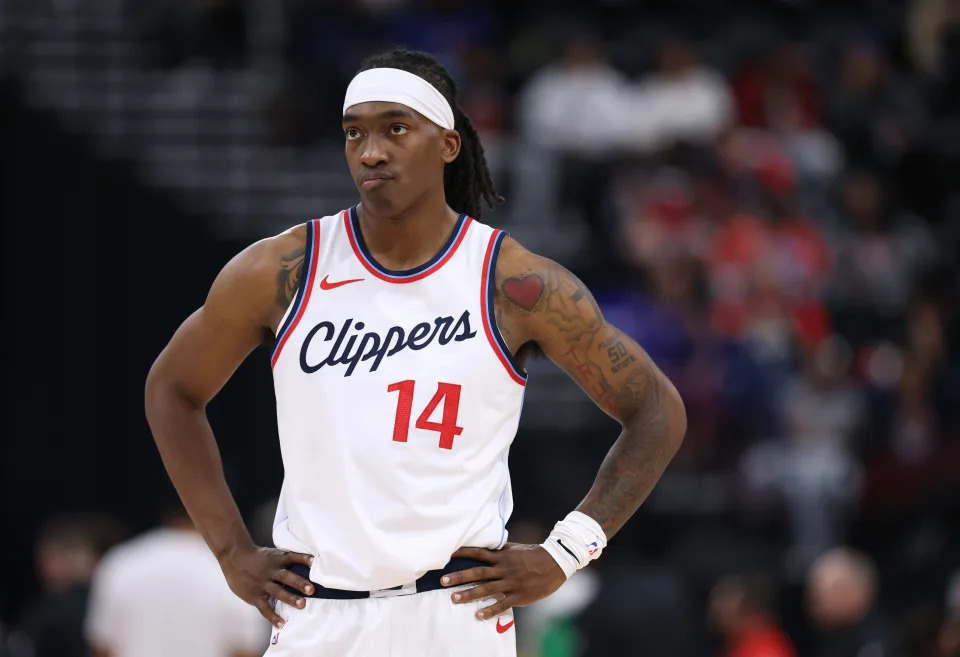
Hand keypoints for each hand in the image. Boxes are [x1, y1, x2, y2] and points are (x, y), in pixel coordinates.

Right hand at [219, 545, 314, 627]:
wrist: (235, 557)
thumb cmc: (258, 558)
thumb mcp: (272, 555)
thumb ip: (285, 562)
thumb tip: (307, 568)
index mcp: (277, 559)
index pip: (292, 557)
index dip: (303, 559)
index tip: (314, 561)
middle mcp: (271, 571)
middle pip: (286, 576)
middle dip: (299, 583)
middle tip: (312, 590)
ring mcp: (262, 583)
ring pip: (277, 591)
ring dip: (290, 598)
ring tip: (302, 605)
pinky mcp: (254, 595)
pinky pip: (264, 607)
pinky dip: (273, 616)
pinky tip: (282, 623)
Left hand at [441, 543, 565, 619]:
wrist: (556, 563)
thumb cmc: (535, 554)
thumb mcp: (517, 548)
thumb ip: (501, 549)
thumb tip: (488, 545)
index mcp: (503, 557)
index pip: (479, 553)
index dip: (463, 553)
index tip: (448, 554)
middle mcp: (504, 569)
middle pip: (478, 573)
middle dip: (460, 577)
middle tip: (443, 581)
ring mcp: (511, 583)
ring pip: (486, 589)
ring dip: (469, 594)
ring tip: (454, 599)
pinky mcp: (519, 596)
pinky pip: (502, 604)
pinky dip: (490, 610)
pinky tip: (478, 616)